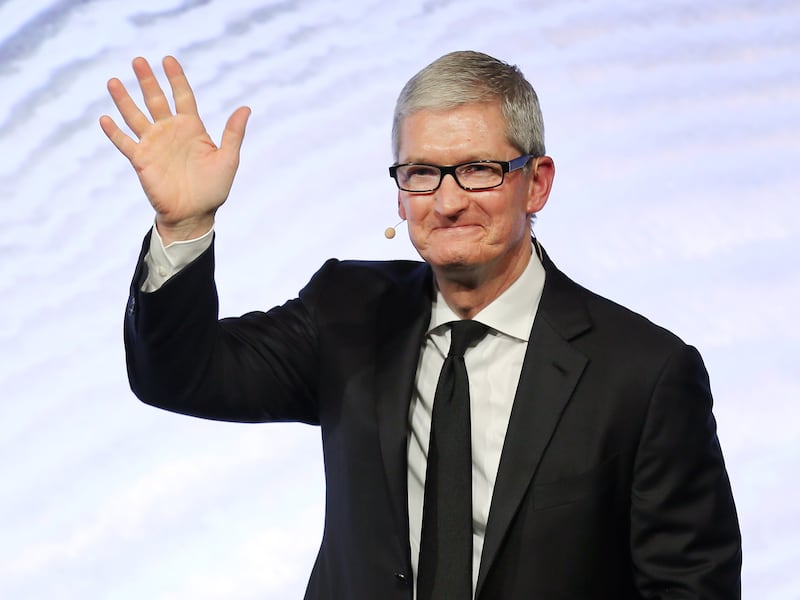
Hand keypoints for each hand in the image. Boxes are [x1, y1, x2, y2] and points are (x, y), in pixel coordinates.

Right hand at [99, 56, 250, 243]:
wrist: (195, 214)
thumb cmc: (213, 189)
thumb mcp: (228, 159)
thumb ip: (233, 133)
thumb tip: (246, 108)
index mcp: (192, 128)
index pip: (183, 96)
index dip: (176, 78)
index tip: (168, 59)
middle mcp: (170, 132)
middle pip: (155, 100)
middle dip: (147, 81)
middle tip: (138, 60)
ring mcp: (154, 145)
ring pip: (135, 116)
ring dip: (124, 100)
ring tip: (113, 81)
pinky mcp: (141, 160)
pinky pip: (125, 143)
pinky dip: (114, 132)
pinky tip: (105, 119)